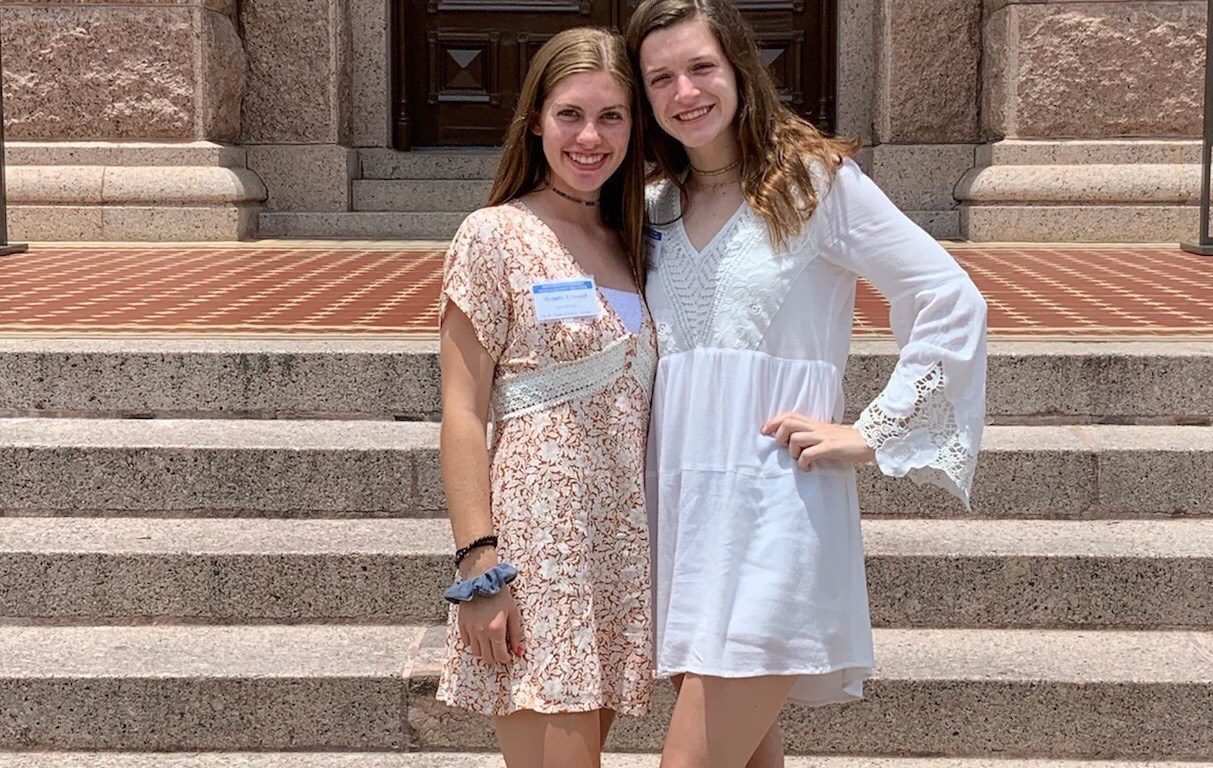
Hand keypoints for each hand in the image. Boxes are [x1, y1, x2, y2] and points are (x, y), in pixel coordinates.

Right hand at [457, 577, 523, 663]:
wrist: (482, 580)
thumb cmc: (500, 596)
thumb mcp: (513, 613)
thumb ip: (516, 634)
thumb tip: (519, 651)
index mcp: (497, 630)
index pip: (500, 656)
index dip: (505, 658)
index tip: (508, 655)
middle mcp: (482, 632)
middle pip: (487, 657)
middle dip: (495, 657)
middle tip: (499, 650)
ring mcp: (470, 629)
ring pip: (476, 652)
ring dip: (484, 650)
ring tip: (489, 642)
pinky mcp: (462, 624)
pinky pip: (466, 642)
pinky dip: (473, 642)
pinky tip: (479, 635)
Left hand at [761, 412, 875, 469]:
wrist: (870, 442)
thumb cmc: (848, 441)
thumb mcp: (827, 434)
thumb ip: (812, 435)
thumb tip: (794, 442)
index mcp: (815, 424)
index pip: (790, 415)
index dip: (774, 421)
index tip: (765, 431)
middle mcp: (817, 427)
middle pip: (788, 423)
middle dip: (779, 436)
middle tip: (783, 448)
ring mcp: (824, 437)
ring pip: (796, 438)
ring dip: (792, 451)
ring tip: (799, 460)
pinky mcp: (831, 447)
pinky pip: (809, 454)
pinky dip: (803, 463)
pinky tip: (807, 468)